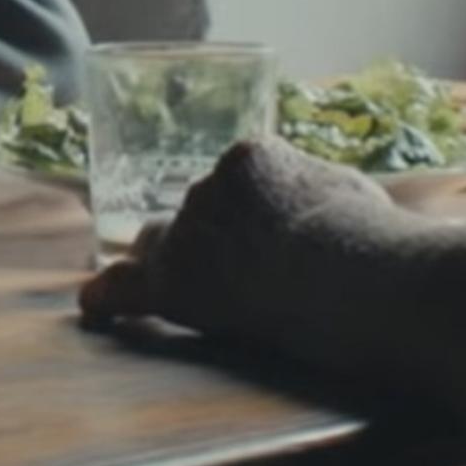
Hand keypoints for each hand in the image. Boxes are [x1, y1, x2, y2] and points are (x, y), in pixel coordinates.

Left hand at [78, 138, 407, 352]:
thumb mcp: (347, 192)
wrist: (357, 277)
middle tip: (233, 266)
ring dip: (176, 266)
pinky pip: (126, 287)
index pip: (230, 184)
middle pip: (188, 213)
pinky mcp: (176, 281)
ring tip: (206, 292)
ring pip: (159, 246)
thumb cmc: (371, 240)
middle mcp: (208, 187)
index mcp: (251, 157)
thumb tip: (316, 202)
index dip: (245, 216)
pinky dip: (109, 298)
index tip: (269, 238)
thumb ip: (312, 190)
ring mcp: (188, 232)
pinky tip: (95, 308)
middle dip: (201, 235)